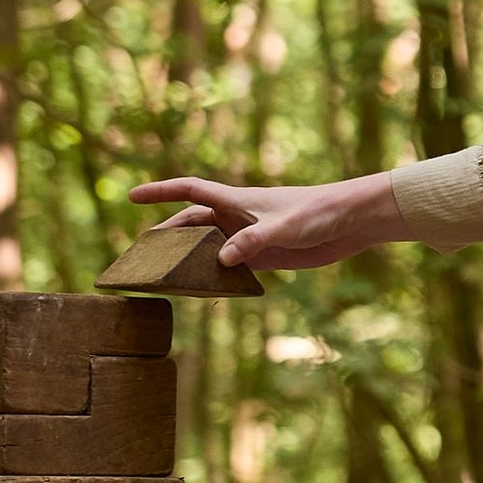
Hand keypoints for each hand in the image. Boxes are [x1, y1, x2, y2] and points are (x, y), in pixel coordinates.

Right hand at [123, 170, 408, 271]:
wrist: (350, 222)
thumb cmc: (317, 213)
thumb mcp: (283, 227)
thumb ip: (252, 242)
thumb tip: (221, 261)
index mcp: (235, 200)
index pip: (188, 191)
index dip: (160, 192)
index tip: (132, 196)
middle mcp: (237, 217)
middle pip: (191, 224)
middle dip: (165, 236)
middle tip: (139, 255)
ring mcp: (248, 237)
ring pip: (208, 247)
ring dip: (188, 259)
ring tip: (162, 277)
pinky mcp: (263, 256)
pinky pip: (230, 266)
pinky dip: (214, 275)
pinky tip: (202, 290)